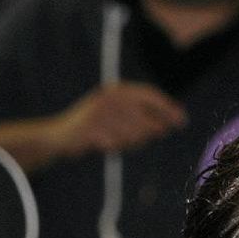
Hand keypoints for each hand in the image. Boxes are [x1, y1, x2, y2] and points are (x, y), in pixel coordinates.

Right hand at [55, 82, 184, 158]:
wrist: (56, 136)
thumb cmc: (94, 126)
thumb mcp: (116, 112)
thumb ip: (141, 113)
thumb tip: (173, 120)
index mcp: (116, 90)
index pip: (150, 95)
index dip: (168, 108)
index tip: (182, 120)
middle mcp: (109, 98)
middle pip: (146, 119)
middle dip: (151, 132)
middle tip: (142, 137)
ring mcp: (99, 114)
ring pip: (134, 135)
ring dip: (130, 142)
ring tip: (115, 139)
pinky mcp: (91, 130)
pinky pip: (117, 144)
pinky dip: (115, 147)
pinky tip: (105, 144)